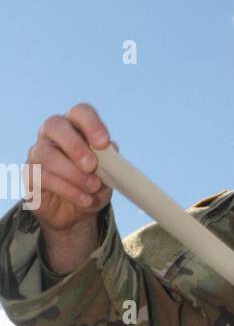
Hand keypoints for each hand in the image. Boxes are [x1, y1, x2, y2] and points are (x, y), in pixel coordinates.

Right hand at [26, 102, 114, 233]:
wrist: (76, 213)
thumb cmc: (92, 185)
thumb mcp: (108, 175)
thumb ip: (110, 161)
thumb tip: (111, 149)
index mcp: (75, 127)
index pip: (80, 112)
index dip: (92, 124)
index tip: (104, 144)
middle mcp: (52, 134)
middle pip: (55, 125)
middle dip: (75, 146)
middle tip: (92, 166)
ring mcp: (38, 153)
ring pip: (48, 155)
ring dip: (73, 174)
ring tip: (93, 187)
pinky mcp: (30, 175)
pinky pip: (43, 177)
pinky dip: (68, 190)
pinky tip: (85, 199)